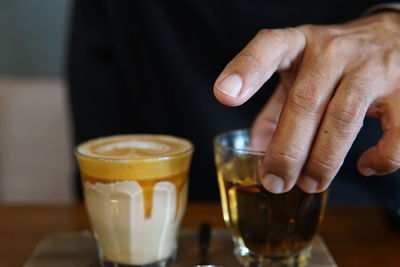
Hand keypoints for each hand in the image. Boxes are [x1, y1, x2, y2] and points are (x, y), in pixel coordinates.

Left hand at [213, 12, 399, 192]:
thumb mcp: (298, 72)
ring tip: (309, 185)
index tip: (224, 96)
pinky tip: (364, 166)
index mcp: (299, 44)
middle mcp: (334, 51)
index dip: (246, 71)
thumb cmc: (333, 62)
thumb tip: (255, 151)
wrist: (391, 35)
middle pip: (304, 102)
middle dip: (286, 151)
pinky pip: (394, 132)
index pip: (269, 47)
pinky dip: (380, 158)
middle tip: (275, 182)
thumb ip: (275, 108)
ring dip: (323, 161)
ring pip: (343, 119)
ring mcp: (371, 68)